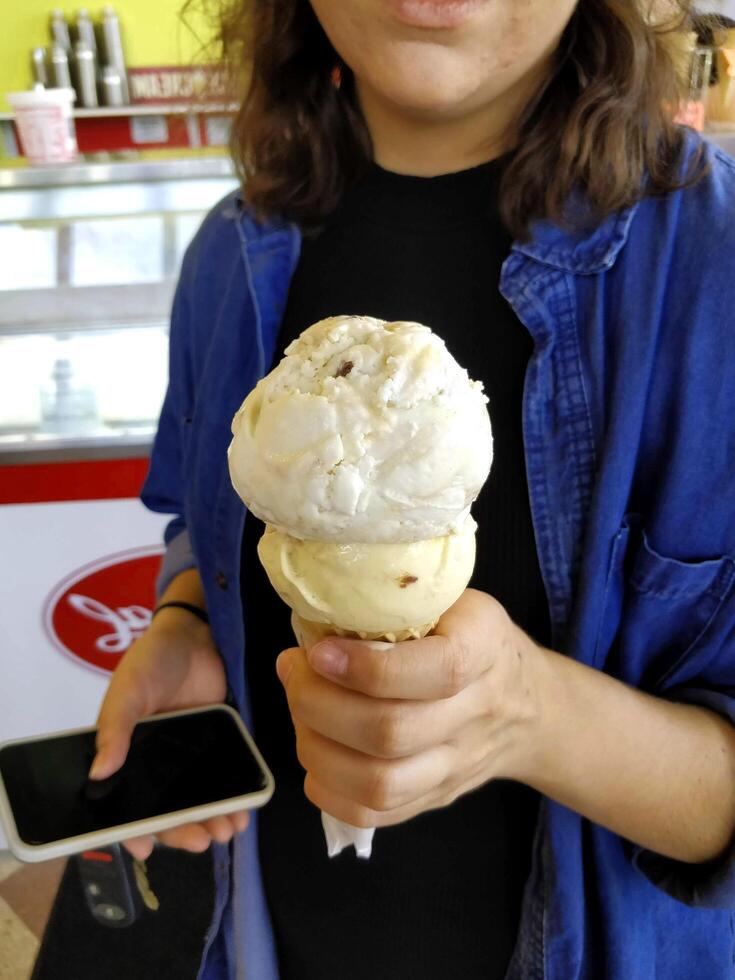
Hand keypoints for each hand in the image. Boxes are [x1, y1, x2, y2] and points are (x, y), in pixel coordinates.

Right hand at [91, 607, 248, 859]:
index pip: (123, 803)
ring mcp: (187, 759)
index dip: (131, 830)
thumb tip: (99, 774)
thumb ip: (115, 727)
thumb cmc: (152, 660)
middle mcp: (155, 765)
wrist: (198, 634)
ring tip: (226, 831)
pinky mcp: (217, 748)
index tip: (145, 849)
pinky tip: (243, 811)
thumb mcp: (129, 690)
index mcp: (125, 755)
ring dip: (209, 821)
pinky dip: (232, 800)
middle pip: (165, 811)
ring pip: (196, 803)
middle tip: (201, 840)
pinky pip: (223, 782)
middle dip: (181, 831)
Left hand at [277, 590, 540, 827]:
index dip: (367, 667)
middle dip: (319, 704)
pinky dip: (329, 790)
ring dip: (317, 749)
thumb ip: (398, 604)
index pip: (437, 671)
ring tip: (299, 712)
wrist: (529, 705)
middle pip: (392, 733)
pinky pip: (375, 816)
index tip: (318, 650)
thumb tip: (316, 615)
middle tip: (293, 671)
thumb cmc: (473, 637)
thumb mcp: (453, 600)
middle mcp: (475, 714)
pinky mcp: (436, 798)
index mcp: (483, 649)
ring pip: (380, 784)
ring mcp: (456, 766)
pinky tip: (314, 753)